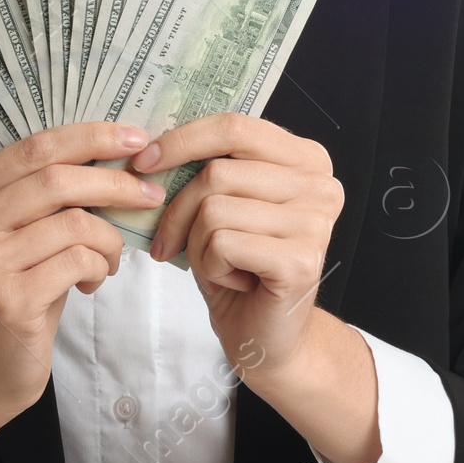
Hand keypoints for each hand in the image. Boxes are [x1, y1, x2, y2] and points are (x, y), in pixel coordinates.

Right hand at [0, 122, 164, 413]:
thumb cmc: (12, 288)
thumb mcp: (15, 232)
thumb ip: (44, 194)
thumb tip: (117, 151)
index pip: (33, 148)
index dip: (90, 137)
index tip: (135, 138)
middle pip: (55, 181)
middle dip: (114, 183)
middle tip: (150, 194)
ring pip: (73, 223)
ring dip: (108, 238)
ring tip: (109, 257)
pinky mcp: (8, 300)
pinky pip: (77, 261)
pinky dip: (98, 265)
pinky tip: (91, 280)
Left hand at [135, 114, 343, 379]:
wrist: (267, 335)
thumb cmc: (240, 266)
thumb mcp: (223, 205)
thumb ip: (205, 169)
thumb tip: (148, 146)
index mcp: (304, 158)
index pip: (234, 127)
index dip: (182, 140)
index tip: (144, 162)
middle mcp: (319, 184)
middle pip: (218, 172)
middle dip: (179, 210)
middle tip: (171, 241)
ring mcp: (314, 222)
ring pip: (215, 209)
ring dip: (198, 245)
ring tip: (219, 265)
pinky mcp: (301, 260)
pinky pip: (223, 244)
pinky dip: (211, 266)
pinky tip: (233, 280)